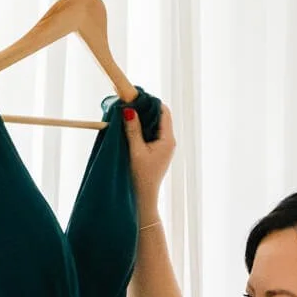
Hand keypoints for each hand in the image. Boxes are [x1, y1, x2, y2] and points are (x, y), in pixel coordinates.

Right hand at [123, 101, 177, 218]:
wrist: (143, 199)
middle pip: (160, 116)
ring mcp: (164, 147)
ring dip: (142, 119)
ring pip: (154, 125)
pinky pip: (151, 134)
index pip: (163, 111)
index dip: (150, 102)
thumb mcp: (135, 151)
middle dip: (145, 109)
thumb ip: (133, 129)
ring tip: (127, 115)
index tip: (135, 97)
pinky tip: (129, 128)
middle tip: (128, 103)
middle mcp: (169, 141)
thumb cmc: (140, 177)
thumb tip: (129, 109)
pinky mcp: (157, 152)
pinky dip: (141, 128)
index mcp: (168, 139)